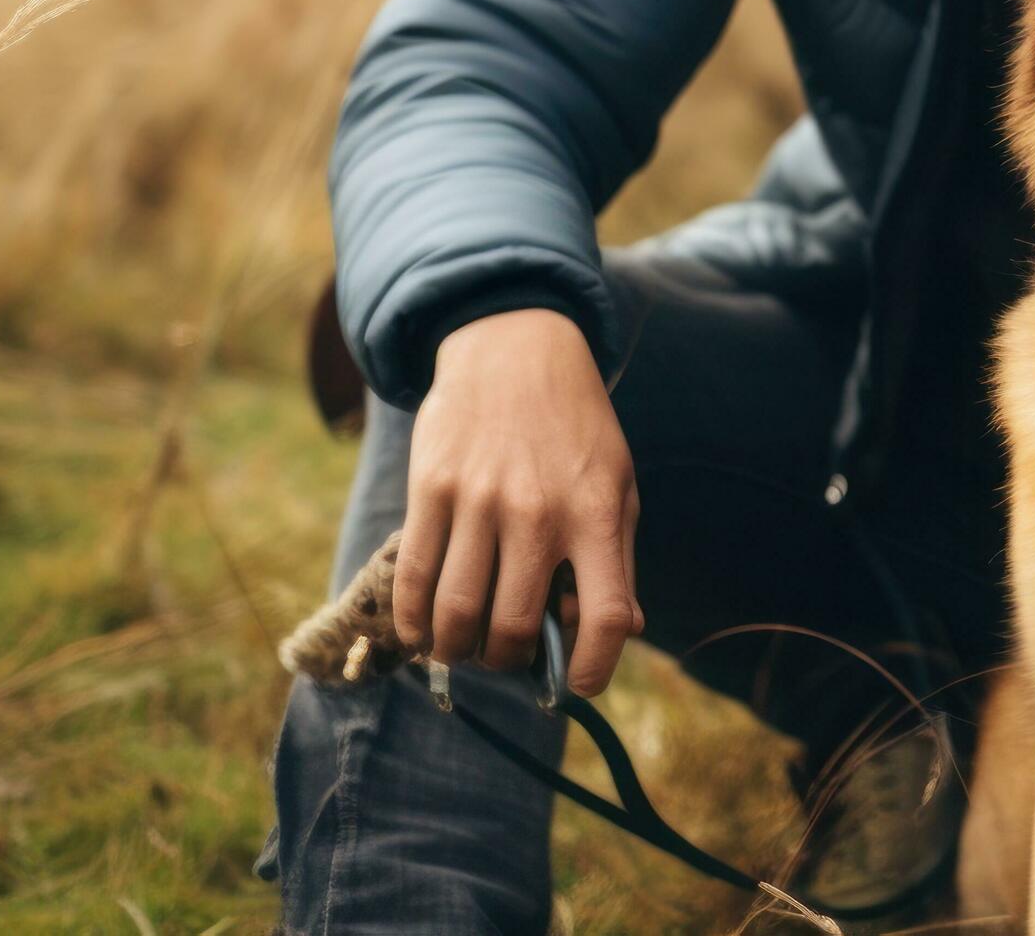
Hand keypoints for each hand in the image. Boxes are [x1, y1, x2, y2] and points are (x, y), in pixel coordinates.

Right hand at [396, 307, 644, 693]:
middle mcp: (539, 513)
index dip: (595, 668)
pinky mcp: (432, 489)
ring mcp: (480, 501)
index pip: (605, 616)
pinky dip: (413, 622)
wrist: (515, 350)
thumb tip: (621, 632)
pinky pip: (413, 578)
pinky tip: (422, 628)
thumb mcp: (618, 484)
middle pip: (512, 628)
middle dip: (505, 661)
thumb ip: (617, 560)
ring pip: (456, 614)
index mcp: (597, 514)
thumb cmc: (575, 431)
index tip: (581, 682)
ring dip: (455, 650)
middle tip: (503, 654)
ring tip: (461, 647)